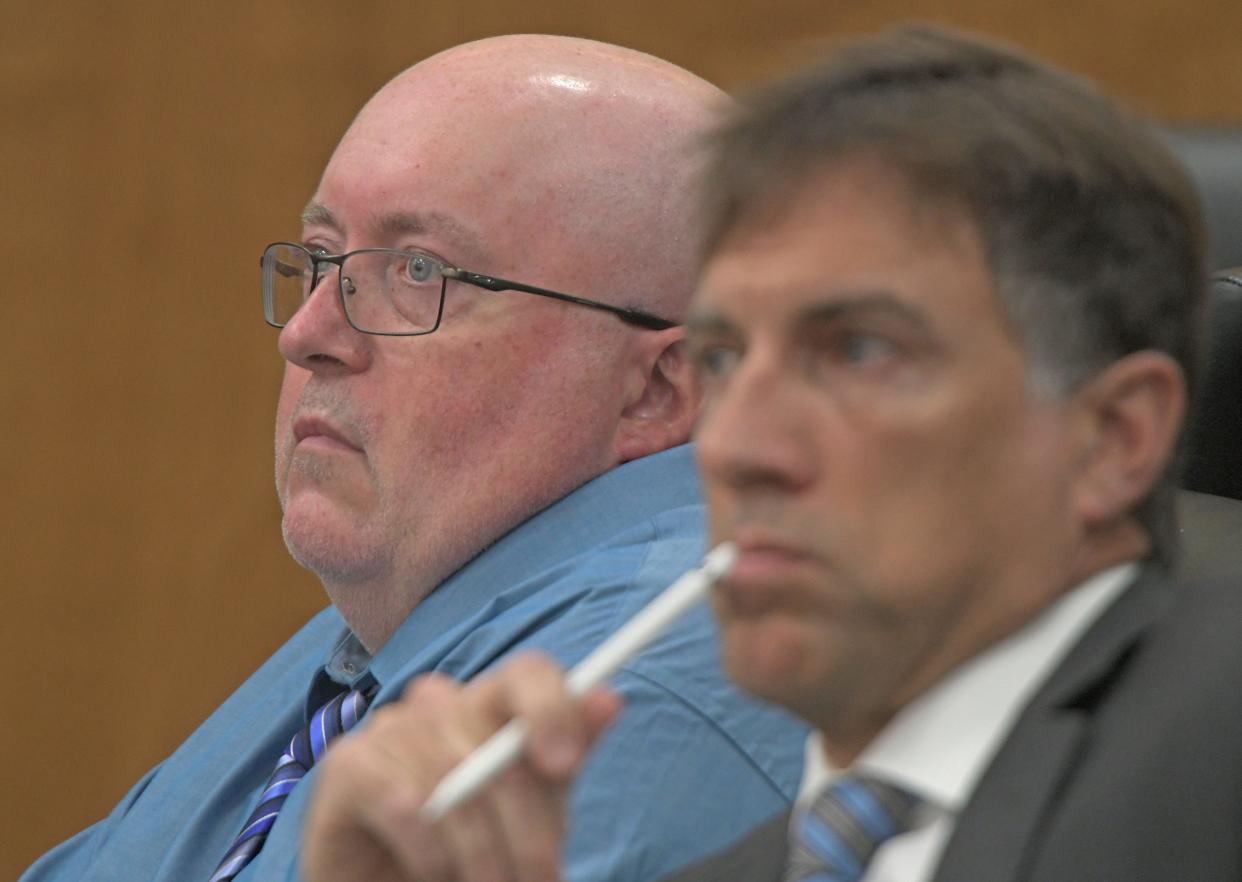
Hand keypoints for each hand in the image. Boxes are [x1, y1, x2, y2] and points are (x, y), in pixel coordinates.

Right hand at [302, 651, 623, 881]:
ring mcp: (390, 728)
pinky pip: (400, 799)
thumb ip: (570, 749)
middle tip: (541, 878)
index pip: (527, 672)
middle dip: (525, 824)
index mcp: (491, 704)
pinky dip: (427, 848)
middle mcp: (439, 703)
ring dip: (478, 851)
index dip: (551, 706)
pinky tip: (432, 872)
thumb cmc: (477, 845)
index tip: (566, 764)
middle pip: (493, 740)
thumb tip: (611, 699)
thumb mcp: (538, 804)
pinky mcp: (348, 765)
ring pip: (451, 778)